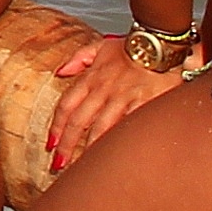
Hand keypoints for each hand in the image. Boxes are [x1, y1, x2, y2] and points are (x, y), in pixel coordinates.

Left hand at [41, 38, 192, 176]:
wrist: (161, 43)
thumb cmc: (133, 46)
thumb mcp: (101, 46)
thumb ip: (79, 58)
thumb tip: (60, 72)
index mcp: (92, 78)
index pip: (67, 105)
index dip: (56, 126)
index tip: (50, 144)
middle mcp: (104, 89)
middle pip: (79, 121)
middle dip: (66, 145)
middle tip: (59, 164)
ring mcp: (123, 97)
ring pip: (100, 128)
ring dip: (88, 149)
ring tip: (81, 167)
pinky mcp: (143, 103)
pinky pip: (127, 126)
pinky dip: (117, 141)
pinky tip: (111, 156)